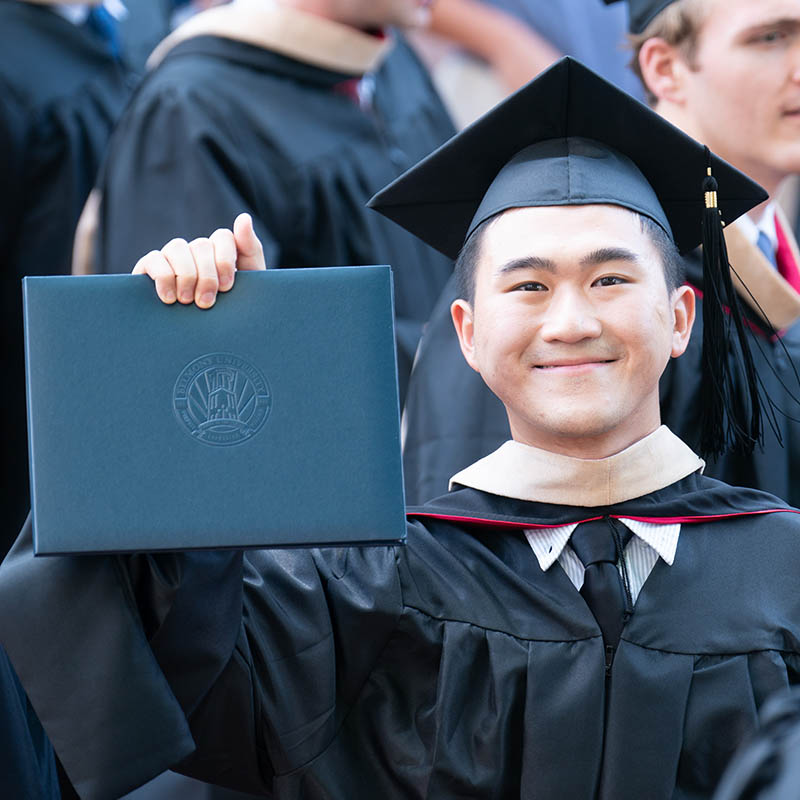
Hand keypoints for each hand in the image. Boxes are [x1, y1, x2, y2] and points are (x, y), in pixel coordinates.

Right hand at [132, 213, 265, 307]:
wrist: (206, 342)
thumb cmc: (230, 311)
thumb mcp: (249, 283)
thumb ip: (250, 250)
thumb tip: (243, 218)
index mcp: (220, 252)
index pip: (223, 237)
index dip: (225, 260)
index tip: (228, 287)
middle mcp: (196, 250)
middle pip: (201, 245)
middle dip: (207, 275)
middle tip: (207, 302)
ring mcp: (173, 257)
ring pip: (178, 248)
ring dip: (186, 275)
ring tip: (187, 301)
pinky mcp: (150, 268)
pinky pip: (154, 259)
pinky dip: (163, 277)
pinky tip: (169, 298)